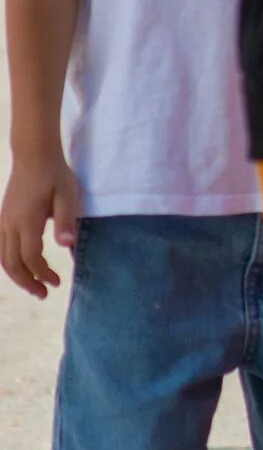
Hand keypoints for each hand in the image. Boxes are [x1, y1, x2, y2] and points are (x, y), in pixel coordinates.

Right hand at [0, 148, 75, 299]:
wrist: (34, 155)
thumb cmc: (55, 175)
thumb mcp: (68, 195)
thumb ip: (66, 220)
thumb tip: (68, 245)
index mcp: (26, 222)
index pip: (31, 258)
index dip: (42, 274)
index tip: (58, 282)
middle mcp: (9, 225)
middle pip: (12, 264)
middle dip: (27, 282)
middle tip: (44, 294)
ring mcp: (2, 222)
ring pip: (2, 258)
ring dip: (17, 275)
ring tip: (35, 285)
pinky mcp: (2, 218)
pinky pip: (0, 248)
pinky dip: (9, 262)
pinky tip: (22, 266)